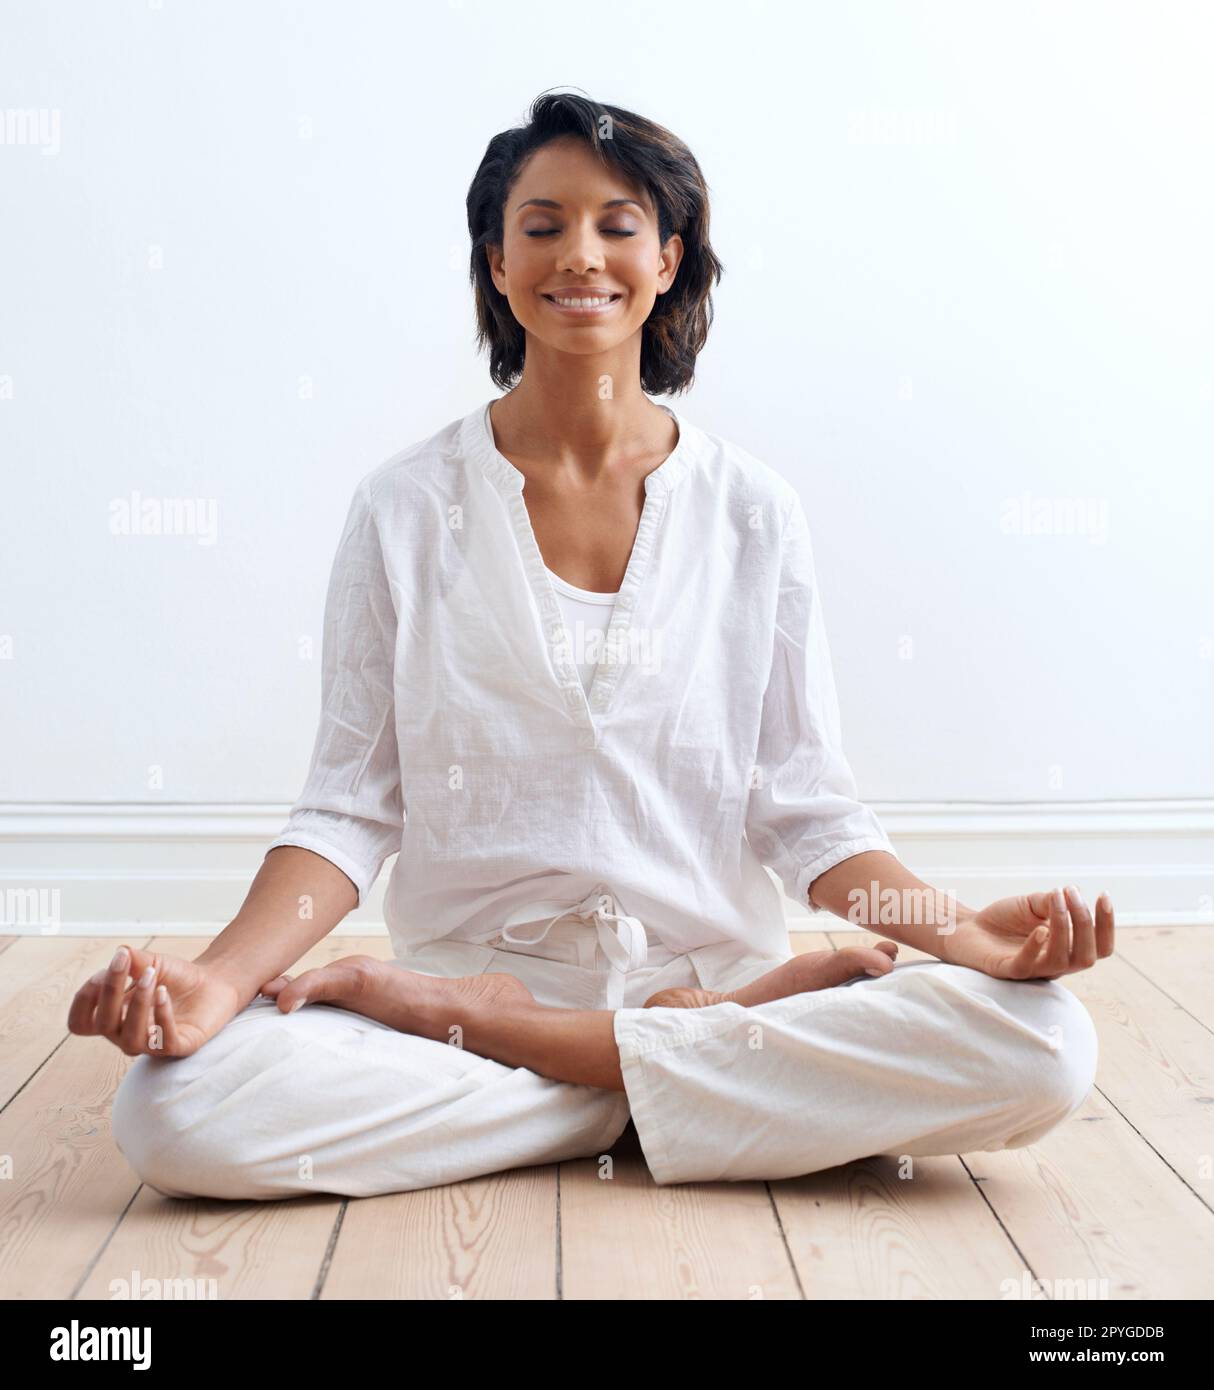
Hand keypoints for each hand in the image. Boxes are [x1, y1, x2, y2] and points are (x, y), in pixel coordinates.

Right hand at [68, 945, 241, 1058]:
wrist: (213, 983)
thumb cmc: (176, 977)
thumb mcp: (151, 963)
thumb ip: (133, 960)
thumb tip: (120, 952)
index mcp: (113, 1017)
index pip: (80, 1022)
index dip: (84, 1000)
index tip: (102, 972)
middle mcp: (126, 1034)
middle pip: (102, 1024)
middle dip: (111, 991)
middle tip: (126, 962)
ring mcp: (151, 1044)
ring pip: (131, 1037)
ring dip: (138, 1003)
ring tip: (152, 976)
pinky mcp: (178, 1047)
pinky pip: (163, 1040)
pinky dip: (161, 1016)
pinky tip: (164, 993)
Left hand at [938, 885, 1114, 979]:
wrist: (967, 927)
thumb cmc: (1004, 919)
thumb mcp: (1032, 905)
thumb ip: (1051, 902)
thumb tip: (1072, 892)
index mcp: (1066, 950)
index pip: (1100, 948)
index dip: (1106, 925)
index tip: (1103, 894)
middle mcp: (1054, 965)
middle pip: (1087, 957)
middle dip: (1085, 924)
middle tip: (1071, 893)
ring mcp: (1032, 970)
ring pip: (1061, 961)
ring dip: (1063, 928)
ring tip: (1055, 899)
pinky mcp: (1007, 971)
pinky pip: (1026, 966)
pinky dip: (1035, 948)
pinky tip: (1040, 929)